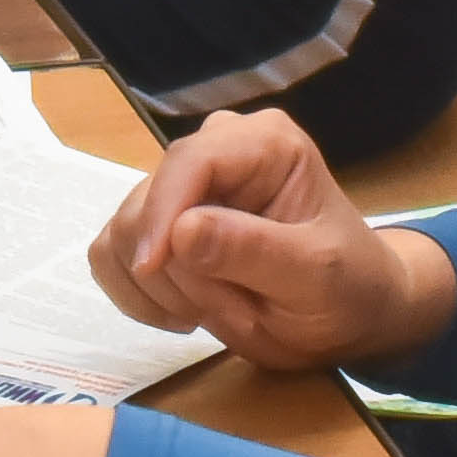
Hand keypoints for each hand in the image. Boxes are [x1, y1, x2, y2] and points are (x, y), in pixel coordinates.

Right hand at [88, 112, 456, 373]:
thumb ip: (252, 250)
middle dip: (180, 273)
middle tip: (240, 311)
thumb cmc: (346, 288)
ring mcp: (181, 187)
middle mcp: (214, 150)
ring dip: (162, 290)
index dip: (162, 213)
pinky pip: (109, 257)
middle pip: (146, 203)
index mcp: (262, 142)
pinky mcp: (156, 224)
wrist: (346, 314)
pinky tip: (185, 314)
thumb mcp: (315, 275)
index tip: (152, 267)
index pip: (188, 161)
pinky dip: (138, 297)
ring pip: (122, 235)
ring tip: (223, 310)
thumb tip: (180, 230)